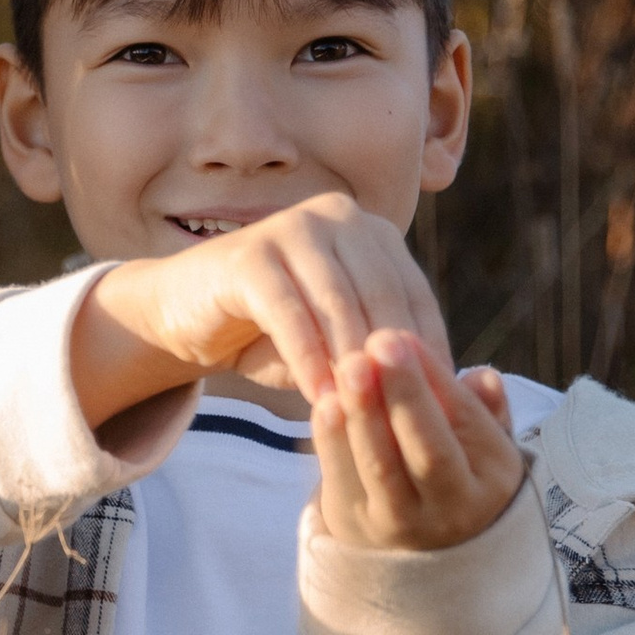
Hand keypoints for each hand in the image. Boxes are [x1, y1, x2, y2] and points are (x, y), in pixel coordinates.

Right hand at [72, 195, 452, 420]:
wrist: (185, 315)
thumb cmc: (270, 336)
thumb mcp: (336, 343)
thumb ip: (381, 356)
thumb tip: (449, 394)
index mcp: (372, 233)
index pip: (414, 297)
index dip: (429, 353)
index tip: (442, 408)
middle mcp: (339, 216)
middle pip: (382, 295)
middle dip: (394, 360)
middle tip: (407, 417)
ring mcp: (293, 226)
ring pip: (338, 302)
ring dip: (353, 362)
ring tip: (365, 412)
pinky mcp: (251, 252)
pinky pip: (289, 310)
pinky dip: (307, 356)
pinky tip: (318, 396)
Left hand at [312, 334, 525, 550]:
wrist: (421, 553)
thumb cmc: (451, 475)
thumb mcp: (480, 445)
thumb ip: (483, 410)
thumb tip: (483, 377)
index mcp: (491, 479)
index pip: (465, 423)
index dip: (434, 378)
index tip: (405, 336)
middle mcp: (450, 508)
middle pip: (427, 450)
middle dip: (404, 393)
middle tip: (380, 341)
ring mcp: (400, 523)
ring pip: (381, 466)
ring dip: (363, 411)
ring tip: (351, 364)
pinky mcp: (355, 528)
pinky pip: (341, 480)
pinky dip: (332, 440)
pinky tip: (326, 402)